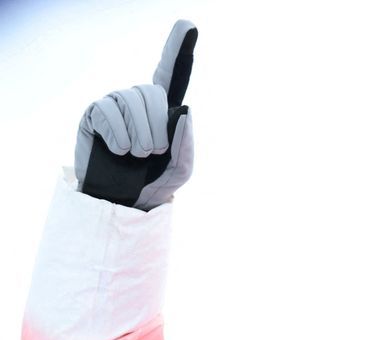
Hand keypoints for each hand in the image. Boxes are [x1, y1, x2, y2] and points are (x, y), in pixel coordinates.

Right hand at [74, 20, 197, 209]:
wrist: (123, 201)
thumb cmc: (155, 182)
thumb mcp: (182, 168)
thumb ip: (188, 143)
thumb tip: (184, 110)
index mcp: (163, 108)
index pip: (172, 73)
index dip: (178, 48)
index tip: (188, 24)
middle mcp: (138, 100)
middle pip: (151, 92)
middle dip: (156, 127)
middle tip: (152, 152)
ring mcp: (115, 103)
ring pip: (131, 100)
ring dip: (139, 134)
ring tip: (136, 154)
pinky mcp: (94, 113)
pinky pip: (108, 110)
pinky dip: (119, 134)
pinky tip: (118, 150)